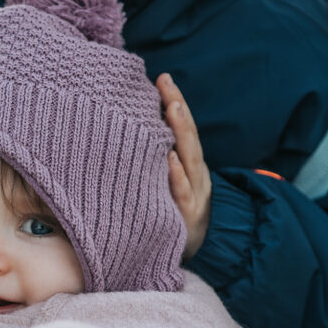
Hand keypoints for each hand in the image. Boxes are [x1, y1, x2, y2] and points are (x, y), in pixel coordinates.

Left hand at [157, 73, 211, 259]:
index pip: (182, 126)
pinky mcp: (186, 214)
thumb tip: (133, 124)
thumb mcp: (171, 180)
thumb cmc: (175, 208)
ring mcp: (193, 192)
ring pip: (188, 158)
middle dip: (177, 108)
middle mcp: (194, 172)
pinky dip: (177, 176)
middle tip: (166, 85)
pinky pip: (181, 193)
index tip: (162, 78)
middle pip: (187, 135)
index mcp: (188, 162)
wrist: (194, 249)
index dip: (174, 101)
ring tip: (171, 109)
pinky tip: (168, 161)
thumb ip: (158, 155)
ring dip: (180, 132)